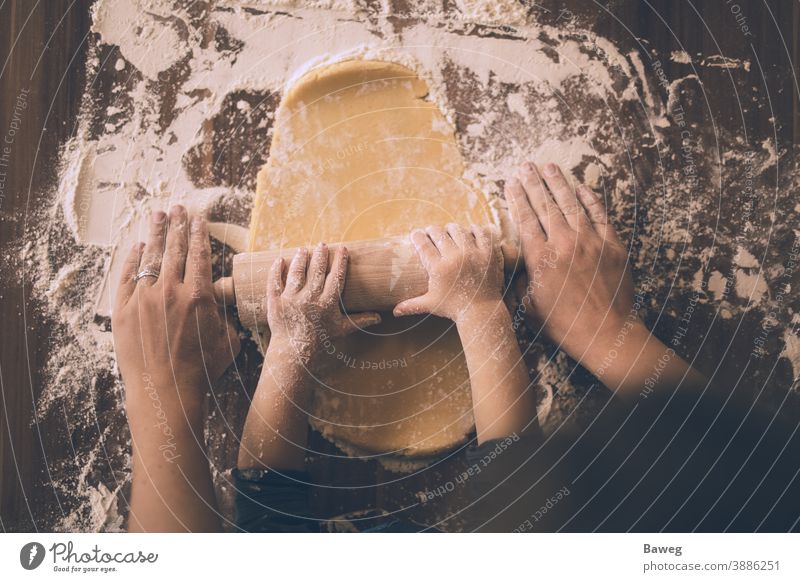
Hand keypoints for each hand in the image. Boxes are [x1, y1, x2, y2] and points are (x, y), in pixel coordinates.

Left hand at [112, 206, 240, 431]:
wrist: (165, 391)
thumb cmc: (201, 370)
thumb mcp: (227, 342)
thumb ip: (227, 319)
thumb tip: (226, 309)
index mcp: (199, 295)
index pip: (199, 254)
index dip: (199, 233)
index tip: (198, 219)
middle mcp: (170, 290)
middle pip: (174, 248)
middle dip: (177, 225)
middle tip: (177, 207)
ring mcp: (144, 298)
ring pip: (150, 257)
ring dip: (155, 233)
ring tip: (157, 215)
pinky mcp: (123, 310)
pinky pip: (127, 276)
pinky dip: (132, 260)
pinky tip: (136, 247)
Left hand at [267, 243, 380, 363]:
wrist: (294, 354)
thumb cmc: (320, 342)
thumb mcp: (342, 330)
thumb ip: (360, 321)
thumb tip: (379, 317)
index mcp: (327, 303)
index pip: (337, 276)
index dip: (340, 261)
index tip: (343, 249)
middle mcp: (309, 298)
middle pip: (317, 270)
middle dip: (321, 255)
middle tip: (322, 244)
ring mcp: (291, 299)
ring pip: (297, 272)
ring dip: (301, 258)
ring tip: (304, 249)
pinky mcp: (276, 302)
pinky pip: (275, 282)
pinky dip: (277, 270)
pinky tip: (280, 260)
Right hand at [393, 224, 503, 322]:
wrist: (481, 312)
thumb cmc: (454, 308)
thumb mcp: (431, 304)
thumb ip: (412, 305)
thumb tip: (394, 312)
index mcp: (438, 269)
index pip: (423, 244)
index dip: (417, 236)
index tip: (415, 233)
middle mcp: (454, 258)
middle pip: (438, 233)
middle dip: (432, 230)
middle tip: (431, 232)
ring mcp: (472, 254)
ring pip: (458, 230)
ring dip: (451, 229)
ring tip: (449, 231)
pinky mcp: (487, 254)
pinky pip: (481, 233)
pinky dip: (474, 229)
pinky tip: (470, 231)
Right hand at [505, 162, 635, 359]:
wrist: (605, 334)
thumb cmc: (564, 325)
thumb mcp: (529, 307)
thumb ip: (521, 280)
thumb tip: (517, 264)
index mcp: (541, 258)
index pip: (525, 219)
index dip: (517, 198)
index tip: (511, 183)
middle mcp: (564, 244)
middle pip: (545, 205)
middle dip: (534, 183)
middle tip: (525, 166)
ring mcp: (591, 242)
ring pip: (571, 204)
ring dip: (559, 183)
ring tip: (549, 167)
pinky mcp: (612, 246)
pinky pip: (599, 215)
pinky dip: (589, 199)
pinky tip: (580, 187)